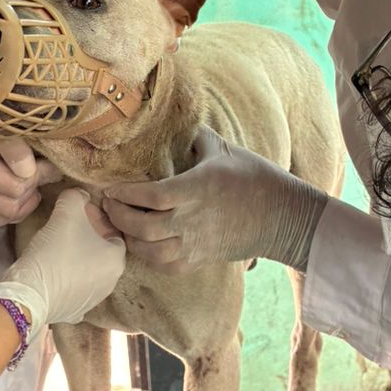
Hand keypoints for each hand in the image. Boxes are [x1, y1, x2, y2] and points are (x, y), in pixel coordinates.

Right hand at [0, 115, 61, 226]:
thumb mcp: (4, 118)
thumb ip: (13, 143)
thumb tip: (27, 171)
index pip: (16, 186)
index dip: (40, 174)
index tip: (50, 158)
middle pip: (10, 205)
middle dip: (32, 190)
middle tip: (44, 170)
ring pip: (2, 216)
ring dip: (24, 202)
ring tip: (34, 181)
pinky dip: (14, 208)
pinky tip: (25, 189)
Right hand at [0, 188, 125, 334]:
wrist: (29, 295)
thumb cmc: (54, 252)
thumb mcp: (65, 214)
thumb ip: (75, 197)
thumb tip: (79, 194)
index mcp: (117, 260)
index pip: (113, 230)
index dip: (96, 217)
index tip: (78, 211)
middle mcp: (111, 282)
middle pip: (101, 251)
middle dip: (87, 237)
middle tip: (66, 226)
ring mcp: (94, 300)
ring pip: (88, 271)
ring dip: (77, 259)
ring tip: (57, 247)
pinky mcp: (75, 312)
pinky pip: (74, 289)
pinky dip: (66, 280)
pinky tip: (53, 272)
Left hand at [104, 126, 327, 272]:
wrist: (282, 216)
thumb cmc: (254, 178)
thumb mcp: (224, 149)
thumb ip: (196, 139)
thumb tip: (178, 125)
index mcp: (195, 189)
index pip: (149, 195)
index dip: (124, 193)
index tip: (110, 188)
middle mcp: (191, 220)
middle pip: (142, 227)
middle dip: (118, 217)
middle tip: (107, 206)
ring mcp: (195, 243)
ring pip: (149, 251)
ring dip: (129, 239)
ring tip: (120, 224)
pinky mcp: (200, 259)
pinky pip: (165, 265)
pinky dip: (147, 256)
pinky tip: (141, 242)